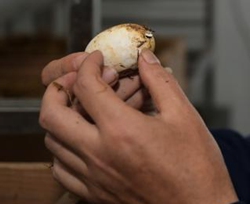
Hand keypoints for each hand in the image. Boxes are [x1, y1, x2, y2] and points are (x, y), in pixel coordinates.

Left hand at [39, 50, 237, 203]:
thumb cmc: (197, 167)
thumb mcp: (184, 115)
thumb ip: (160, 82)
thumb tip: (144, 58)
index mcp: (122, 130)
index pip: (86, 87)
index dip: (90, 66)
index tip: (99, 60)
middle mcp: (100, 155)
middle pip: (52, 115)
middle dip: (58, 89)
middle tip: (77, 80)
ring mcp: (93, 178)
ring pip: (52, 142)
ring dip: (61, 119)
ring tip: (83, 108)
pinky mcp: (94, 195)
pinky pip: (61, 170)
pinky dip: (64, 149)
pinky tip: (84, 140)